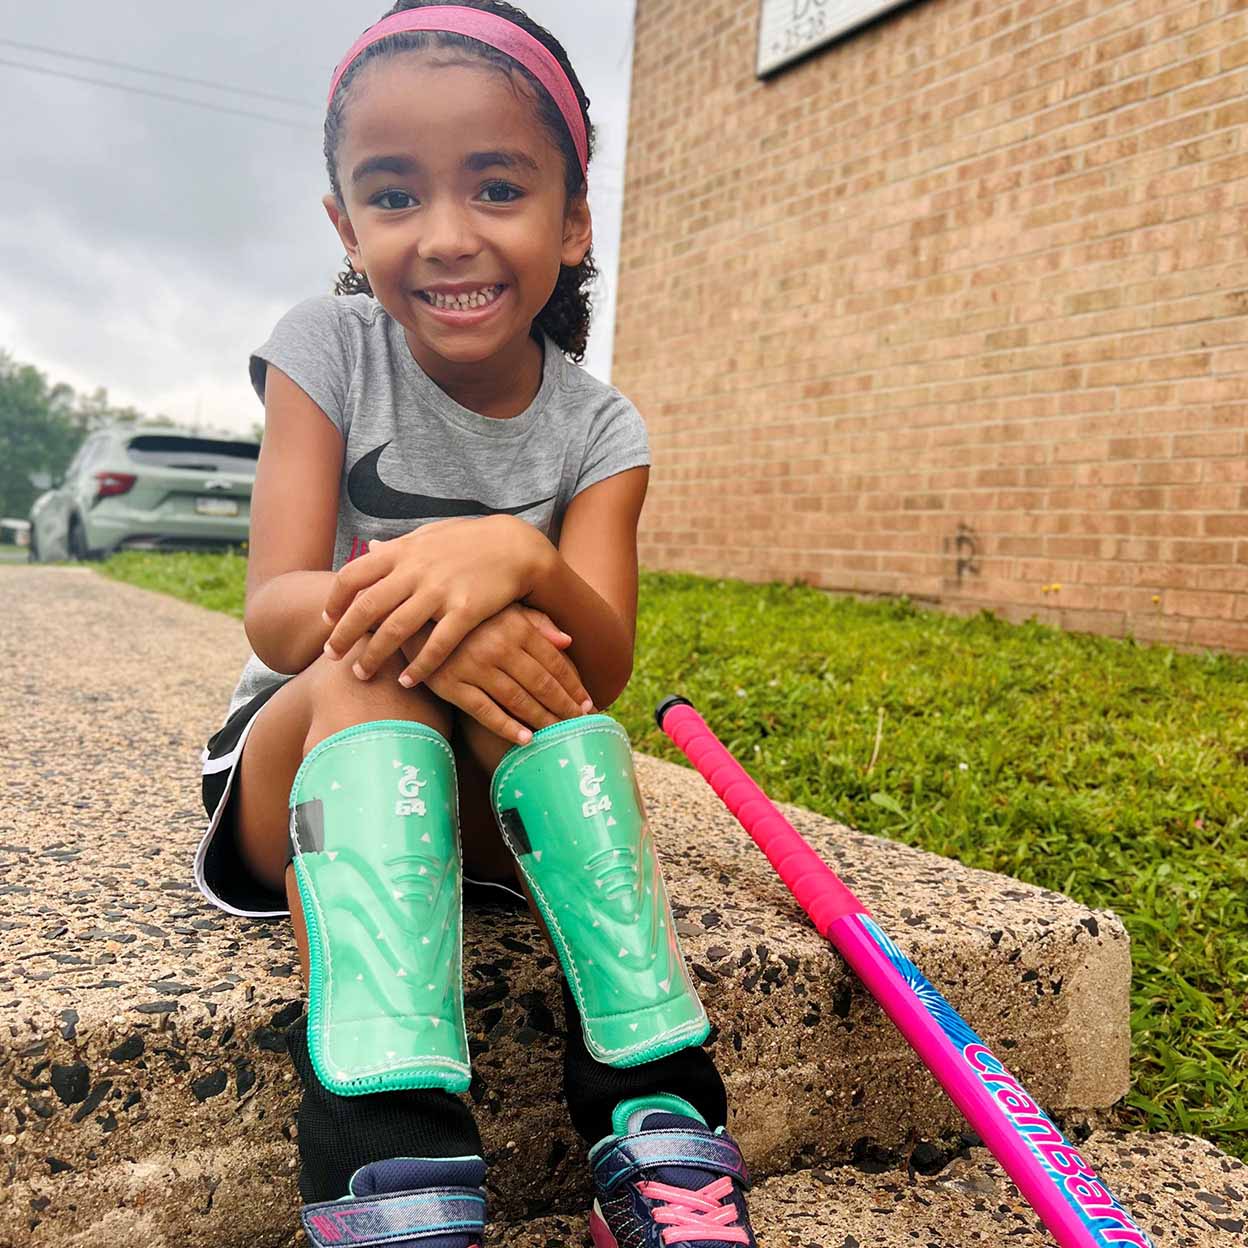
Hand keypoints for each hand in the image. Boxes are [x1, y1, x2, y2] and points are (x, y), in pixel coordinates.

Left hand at [321, 515, 552, 684]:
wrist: (516, 547)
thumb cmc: (470, 542)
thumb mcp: (430, 535)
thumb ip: (400, 546)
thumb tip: (371, 546)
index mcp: (403, 551)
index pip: (353, 576)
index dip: (335, 601)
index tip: (328, 621)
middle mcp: (417, 570)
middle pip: (367, 608)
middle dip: (343, 636)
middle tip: (332, 657)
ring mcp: (441, 591)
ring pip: (396, 630)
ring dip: (374, 656)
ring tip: (362, 674)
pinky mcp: (467, 611)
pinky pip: (437, 645)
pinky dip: (419, 667)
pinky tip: (408, 682)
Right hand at [408, 605, 593, 744]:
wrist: (413, 615)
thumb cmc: (467, 612)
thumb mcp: (504, 607)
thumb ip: (537, 622)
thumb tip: (568, 642)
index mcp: (515, 627)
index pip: (555, 662)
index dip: (574, 685)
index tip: (588, 703)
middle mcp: (498, 647)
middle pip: (541, 684)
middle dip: (565, 707)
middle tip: (581, 723)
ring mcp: (473, 668)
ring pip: (517, 700)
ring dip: (542, 720)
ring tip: (559, 734)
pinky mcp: (450, 685)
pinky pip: (485, 712)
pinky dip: (507, 727)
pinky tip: (526, 739)